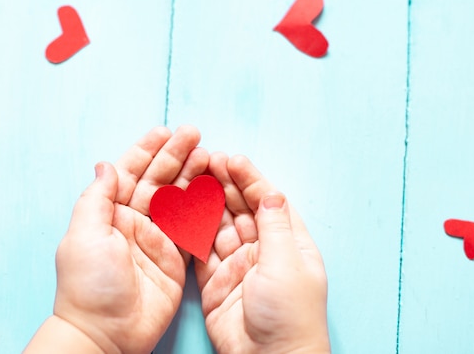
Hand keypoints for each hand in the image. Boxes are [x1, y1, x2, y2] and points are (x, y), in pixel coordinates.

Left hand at [25, 126, 207, 352]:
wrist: (106, 335)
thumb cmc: (90, 285)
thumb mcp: (84, 235)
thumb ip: (97, 198)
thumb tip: (106, 164)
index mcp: (109, 213)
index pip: (130, 172)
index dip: (147, 151)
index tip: (165, 132)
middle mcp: (133, 222)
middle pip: (158, 180)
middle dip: (175, 156)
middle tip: (195, 134)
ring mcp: (156, 240)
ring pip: (177, 199)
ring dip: (192, 176)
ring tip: (208, 155)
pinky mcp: (175, 259)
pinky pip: (191, 227)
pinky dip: (203, 208)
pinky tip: (213, 189)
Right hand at [195, 154, 329, 353]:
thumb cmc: (289, 314)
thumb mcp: (285, 263)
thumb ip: (274, 226)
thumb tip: (271, 191)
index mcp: (289, 243)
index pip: (268, 201)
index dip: (250, 179)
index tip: (232, 159)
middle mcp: (263, 250)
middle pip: (242, 209)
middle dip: (226, 184)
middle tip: (207, 160)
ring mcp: (238, 265)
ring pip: (220, 225)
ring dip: (208, 202)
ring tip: (193, 177)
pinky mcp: (215, 281)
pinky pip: (202, 250)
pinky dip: (193, 230)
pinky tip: (184, 210)